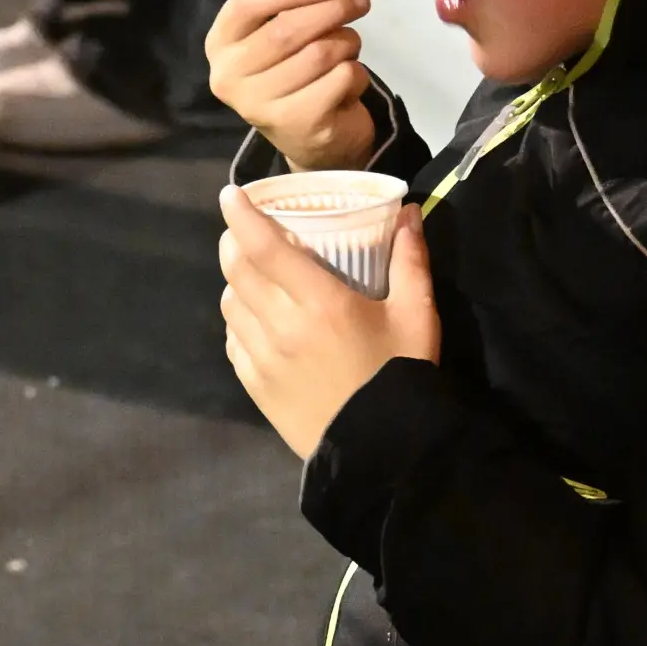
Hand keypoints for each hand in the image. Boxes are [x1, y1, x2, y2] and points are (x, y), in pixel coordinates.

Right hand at [206, 0, 377, 170]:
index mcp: (220, 43)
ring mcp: (260, 105)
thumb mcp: (287, 24)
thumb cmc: (293, 69)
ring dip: (347, 42)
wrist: (308, 136)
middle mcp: (230, 76)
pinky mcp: (296, 124)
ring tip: (349, 46)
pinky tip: (347, 81)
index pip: (248, 2)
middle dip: (331, 9)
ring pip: (319, 53)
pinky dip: (355, 74)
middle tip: (359, 3)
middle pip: (286, 28)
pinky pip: (339, 79)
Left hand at [219, 186, 441, 457]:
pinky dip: (238, 319)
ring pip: (230, 304)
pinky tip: (256, 319)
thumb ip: (411, 261)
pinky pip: (233, 339)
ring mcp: (263, 358)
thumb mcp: (416, 315)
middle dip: (233, 242)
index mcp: (320, 302)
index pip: (264, 247)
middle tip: (243, 229)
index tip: (230, 195)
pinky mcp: (255, 384)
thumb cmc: (400, 376)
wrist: (381, 450)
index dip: (241, 216)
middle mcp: (281, 325)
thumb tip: (407, 213)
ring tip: (252, 274)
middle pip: (237, 270)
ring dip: (235, 281)